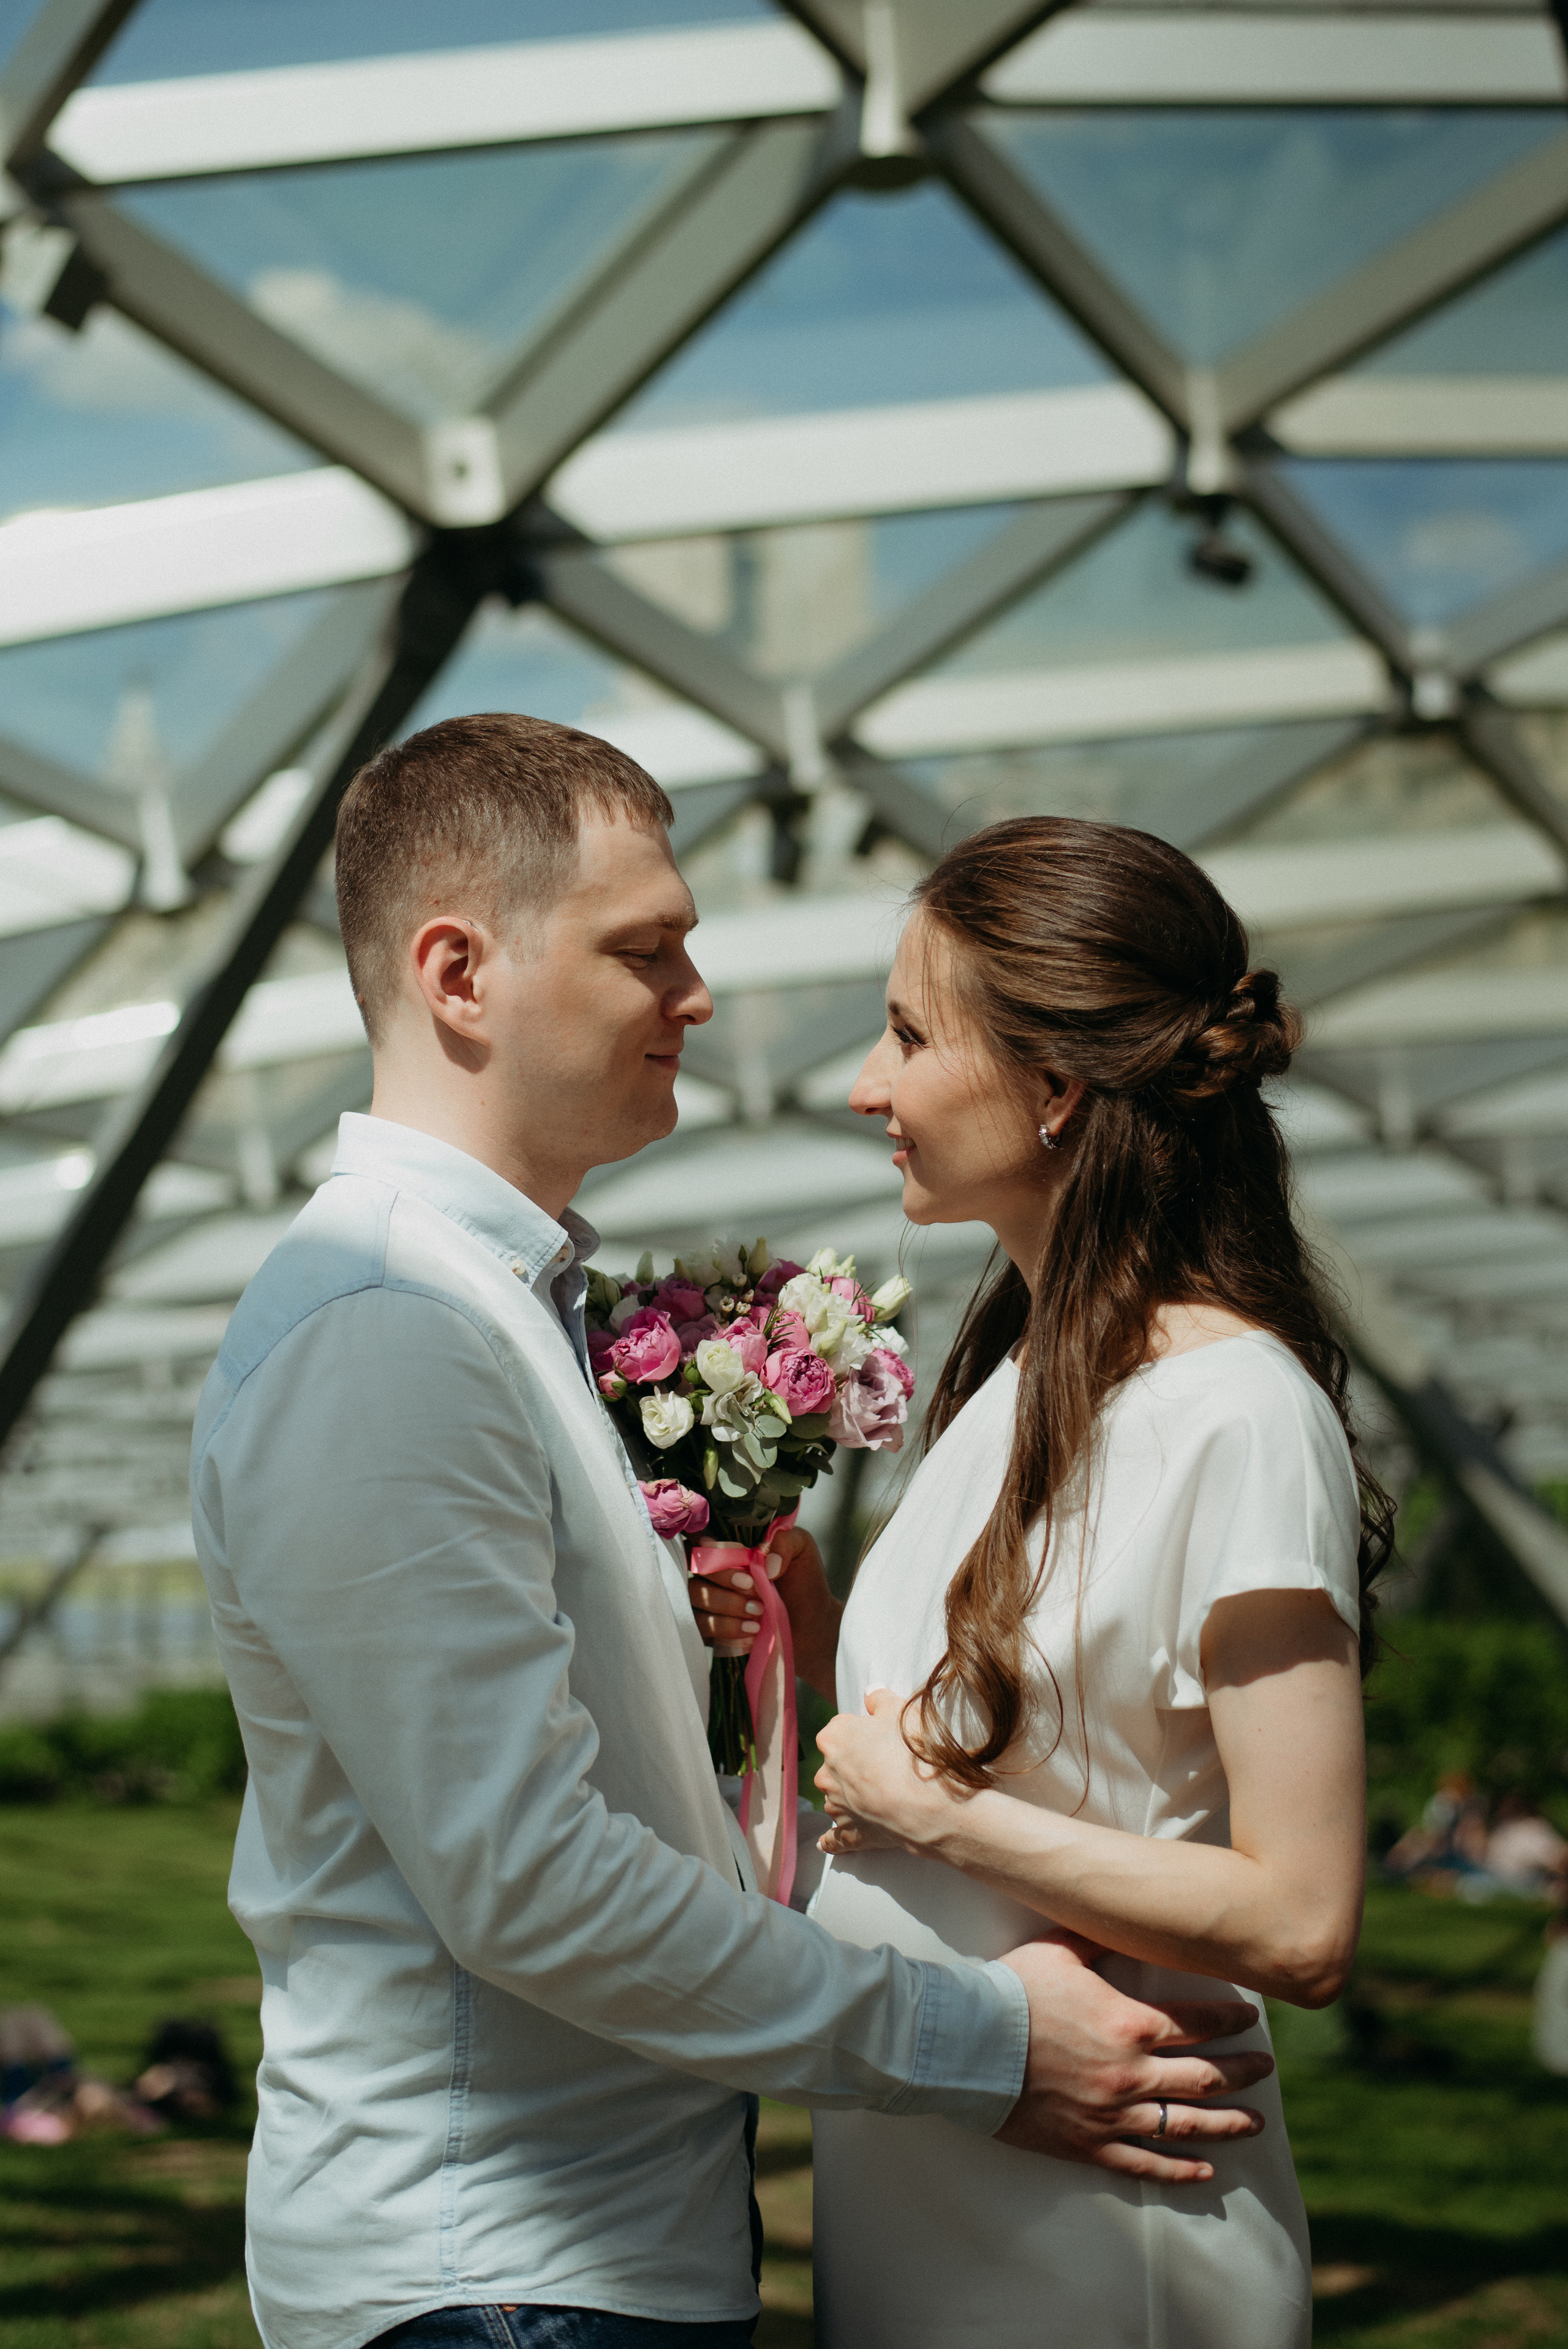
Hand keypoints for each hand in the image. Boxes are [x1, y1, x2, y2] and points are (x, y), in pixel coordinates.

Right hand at [688, 1526, 842, 1701]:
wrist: (811, 1626)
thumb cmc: (802, 1581)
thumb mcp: (802, 1551)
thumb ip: (785, 1542)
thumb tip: (765, 1563)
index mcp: (729, 1545)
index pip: (699, 1536)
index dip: (710, 1546)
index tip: (740, 1558)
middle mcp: (711, 1570)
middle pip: (693, 1567)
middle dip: (723, 1578)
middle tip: (755, 1588)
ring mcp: (707, 1601)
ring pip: (694, 1598)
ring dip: (727, 1605)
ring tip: (759, 1613)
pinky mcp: (709, 1629)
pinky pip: (701, 1627)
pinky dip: (726, 1628)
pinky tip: (752, 1631)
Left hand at [816, 1686, 954, 1853]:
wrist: (931, 1805)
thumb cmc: (916, 1753)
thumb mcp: (903, 1711)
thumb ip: (881, 1699)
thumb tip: (871, 1692)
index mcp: (834, 1738)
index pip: (842, 1729)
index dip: (865, 1733)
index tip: (885, 1738)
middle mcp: (827, 1772)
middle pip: (838, 1763)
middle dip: (856, 1764)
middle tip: (888, 1765)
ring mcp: (837, 1806)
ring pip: (837, 1797)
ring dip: (850, 1797)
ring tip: (880, 1797)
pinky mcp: (849, 1834)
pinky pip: (834, 1838)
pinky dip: (831, 1840)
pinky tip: (824, 1844)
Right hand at [997, 1933, 1271, 2182]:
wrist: (967, 2043)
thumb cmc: (1011, 1991)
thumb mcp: (1058, 1949)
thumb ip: (1097, 1935)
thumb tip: (1119, 1915)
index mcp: (1130, 2023)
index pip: (1200, 2023)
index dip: (1232, 2022)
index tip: (1252, 2021)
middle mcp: (1132, 2073)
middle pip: (1206, 2077)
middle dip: (1244, 2073)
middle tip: (1266, 2069)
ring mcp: (1113, 2115)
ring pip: (1186, 2126)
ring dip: (1228, 2123)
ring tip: (1255, 2122)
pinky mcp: (1090, 2145)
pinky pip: (1146, 2165)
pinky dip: (1180, 2170)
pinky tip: (1206, 2172)